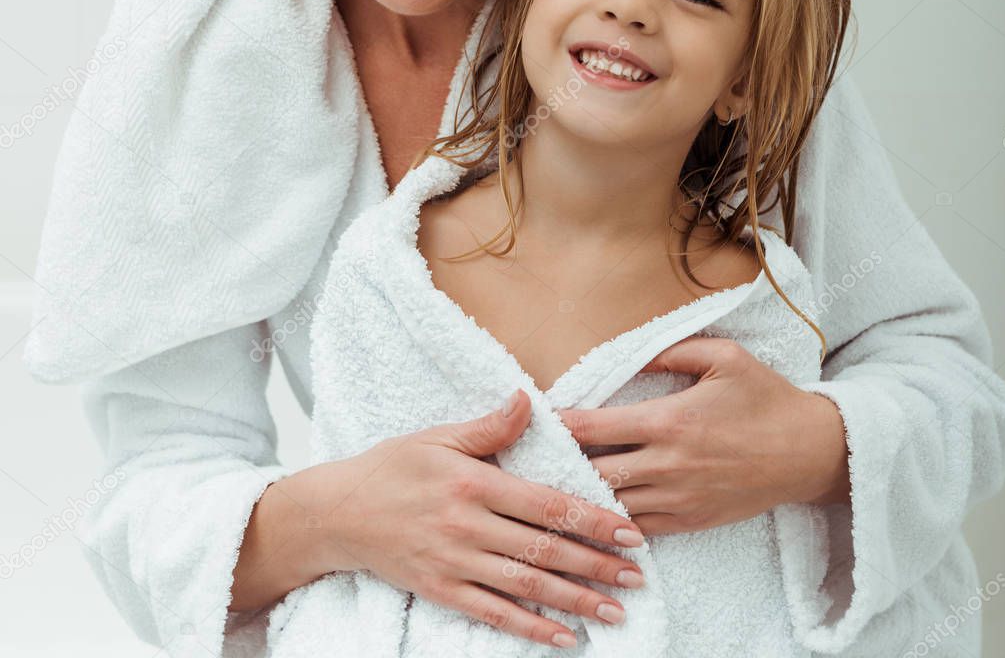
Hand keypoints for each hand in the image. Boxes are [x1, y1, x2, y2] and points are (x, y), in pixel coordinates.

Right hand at [323, 389, 648, 648]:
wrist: (337, 513)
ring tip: (616, 610)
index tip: (628, 532)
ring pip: (526, 586)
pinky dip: (531, 628)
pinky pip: (493, 614)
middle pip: (545, 550)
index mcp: (474, 482)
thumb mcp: (438, 438)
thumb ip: (489, 428)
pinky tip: (564, 637)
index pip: (546, 505)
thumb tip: (528, 400)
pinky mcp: (441, 591)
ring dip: (575, 601)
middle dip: (596, 566)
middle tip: (637, 576)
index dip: (591, 520)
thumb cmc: (392, 467)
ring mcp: (455, 562)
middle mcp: (468, 526)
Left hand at [555, 337, 850, 535]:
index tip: (537, 419)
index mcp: (669, 420)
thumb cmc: (764, 397)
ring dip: (581, 493)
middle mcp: (667, 464)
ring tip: (551, 482)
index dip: (559, 424)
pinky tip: (591, 509)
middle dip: (560, 463)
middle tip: (533, 455)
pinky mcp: (690, 520)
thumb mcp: (723, 356)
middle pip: (593, 471)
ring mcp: (677, 498)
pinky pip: (638, 526)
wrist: (809, 452)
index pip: (594, 427)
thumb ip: (670, 351)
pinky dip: (611, 518)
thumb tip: (627, 355)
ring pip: (611, 504)